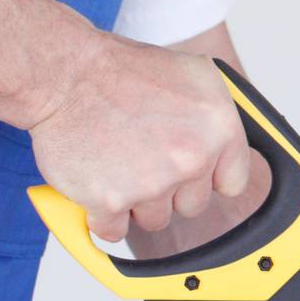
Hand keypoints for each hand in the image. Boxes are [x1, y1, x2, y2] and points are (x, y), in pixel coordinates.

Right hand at [28, 34, 249, 241]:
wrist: (66, 74)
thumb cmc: (121, 70)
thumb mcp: (192, 73)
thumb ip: (218, 114)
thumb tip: (230, 145)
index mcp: (219, 127)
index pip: (233, 182)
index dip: (208, 176)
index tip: (193, 172)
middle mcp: (191, 157)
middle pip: (192, 205)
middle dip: (170, 188)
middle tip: (145, 157)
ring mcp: (152, 183)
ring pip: (154, 219)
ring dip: (137, 201)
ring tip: (118, 162)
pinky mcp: (111, 202)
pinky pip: (114, 230)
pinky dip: (103, 214)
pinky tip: (98, 183)